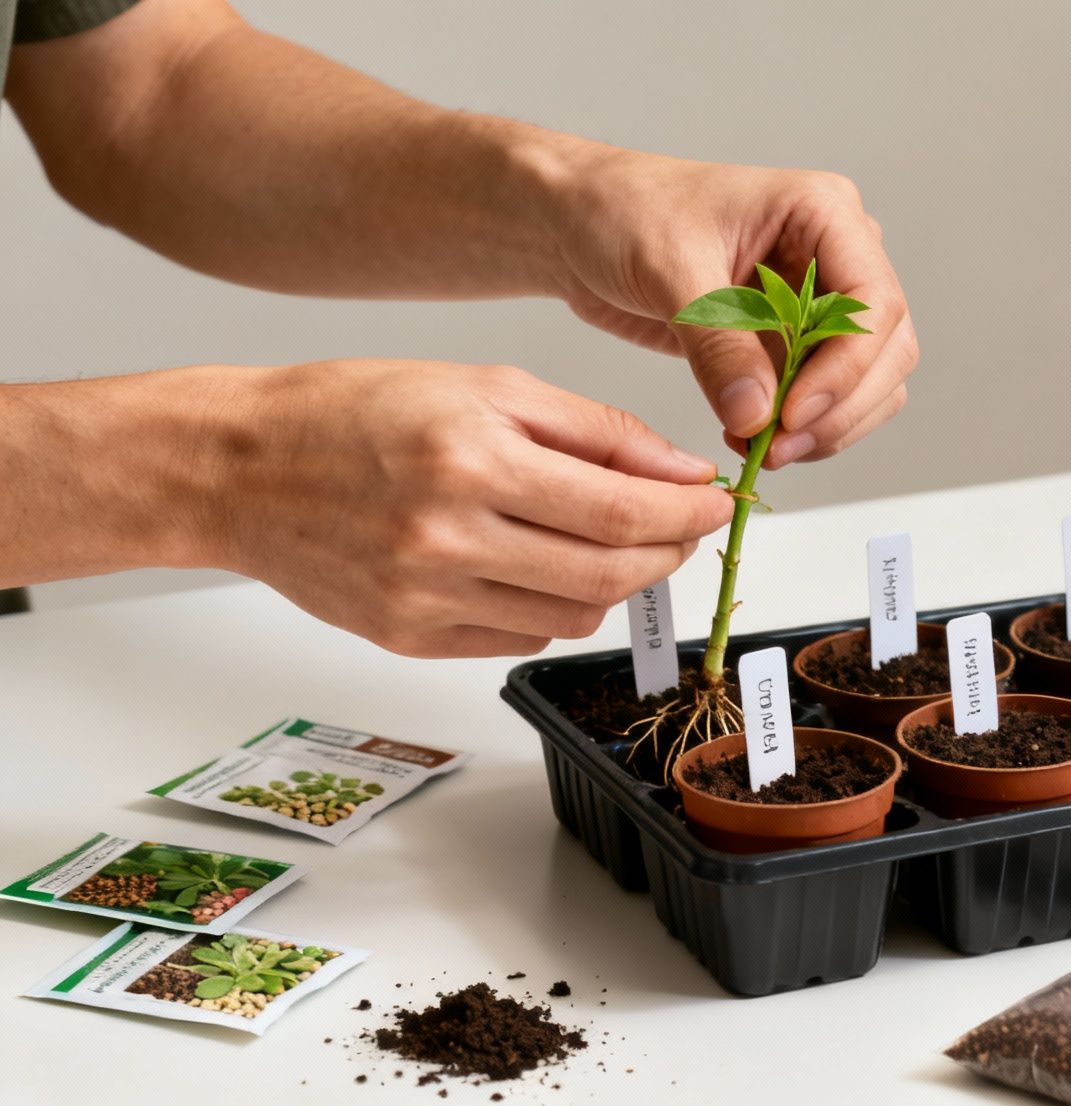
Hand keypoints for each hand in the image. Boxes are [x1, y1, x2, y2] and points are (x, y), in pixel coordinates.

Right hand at [219, 360, 733, 656]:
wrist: (236, 467)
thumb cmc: (355, 411)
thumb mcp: (484, 388)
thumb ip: (593, 431)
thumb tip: (681, 471)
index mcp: (471, 461)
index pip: (619, 510)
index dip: (687, 514)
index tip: (719, 502)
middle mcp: (447, 538)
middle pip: (607, 574)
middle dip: (666, 552)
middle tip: (683, 526)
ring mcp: (424, 598)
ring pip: (573, 615)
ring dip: (616, 583)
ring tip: (612, 539)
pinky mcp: (407, 637)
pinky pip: (520, 637)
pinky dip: (557, 608)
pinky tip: (546, 567)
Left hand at [540, 147, 916, 468]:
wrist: (579, 224)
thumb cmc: (621, 212)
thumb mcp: (668, 270)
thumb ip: (719, 345)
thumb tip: (758, 416)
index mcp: (824, 212)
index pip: (875, 304)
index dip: (846, 368)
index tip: (793, 414)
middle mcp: (838, 255)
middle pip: (886, 350)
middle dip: (839, 408)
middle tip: (777, 447)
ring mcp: (820, 301)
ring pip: (869, 383)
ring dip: (828, 428)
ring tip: (762, 450)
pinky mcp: (794, 340)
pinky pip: (827, 398)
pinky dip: (801, 429)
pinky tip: (751, 437)